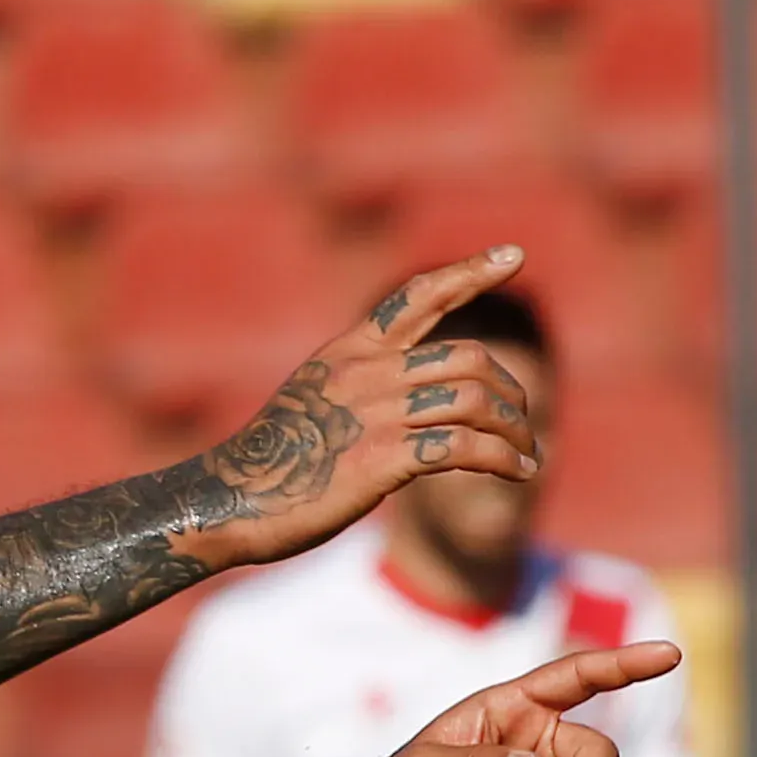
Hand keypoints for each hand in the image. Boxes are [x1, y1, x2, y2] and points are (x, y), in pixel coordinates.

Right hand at [181, 249, 545, 575]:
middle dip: (509, 391)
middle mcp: (366, 373)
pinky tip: (519, 472)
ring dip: (514, 430)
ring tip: (528, 456)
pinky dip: (503, 458)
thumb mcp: (314, 400)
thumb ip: (363, 386)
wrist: (229, 502)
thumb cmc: (270, 461)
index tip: (514, 254)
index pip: (417, 296)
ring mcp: (375, 414)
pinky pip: (464, 447)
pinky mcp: (383, 459)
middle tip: (520, 422)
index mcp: (349, 352)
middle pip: (469, 358)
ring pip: (475, 401)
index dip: (470, 272)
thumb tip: (414, 392)